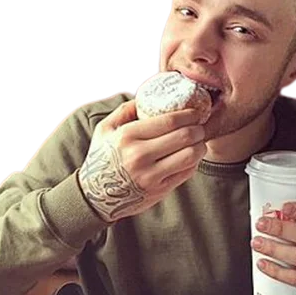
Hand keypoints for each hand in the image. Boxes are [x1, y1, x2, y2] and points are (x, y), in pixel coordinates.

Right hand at [78, 100, 206, 222]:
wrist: (95, 197)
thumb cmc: (102, 158)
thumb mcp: (104, 130)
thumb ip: (125, 110)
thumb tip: (147, 97)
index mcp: (127, 137)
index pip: (169, 121)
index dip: (188, 115)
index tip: (194, 112)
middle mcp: (140, 156)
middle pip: (185, 136)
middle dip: (198, 128)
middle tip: (199, 125)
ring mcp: (151, 176)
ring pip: (191, 155)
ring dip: (200, 145)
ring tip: (198, 141)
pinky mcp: (159, 191)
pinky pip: (187, 172)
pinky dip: (194, 162)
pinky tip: (190, 156)